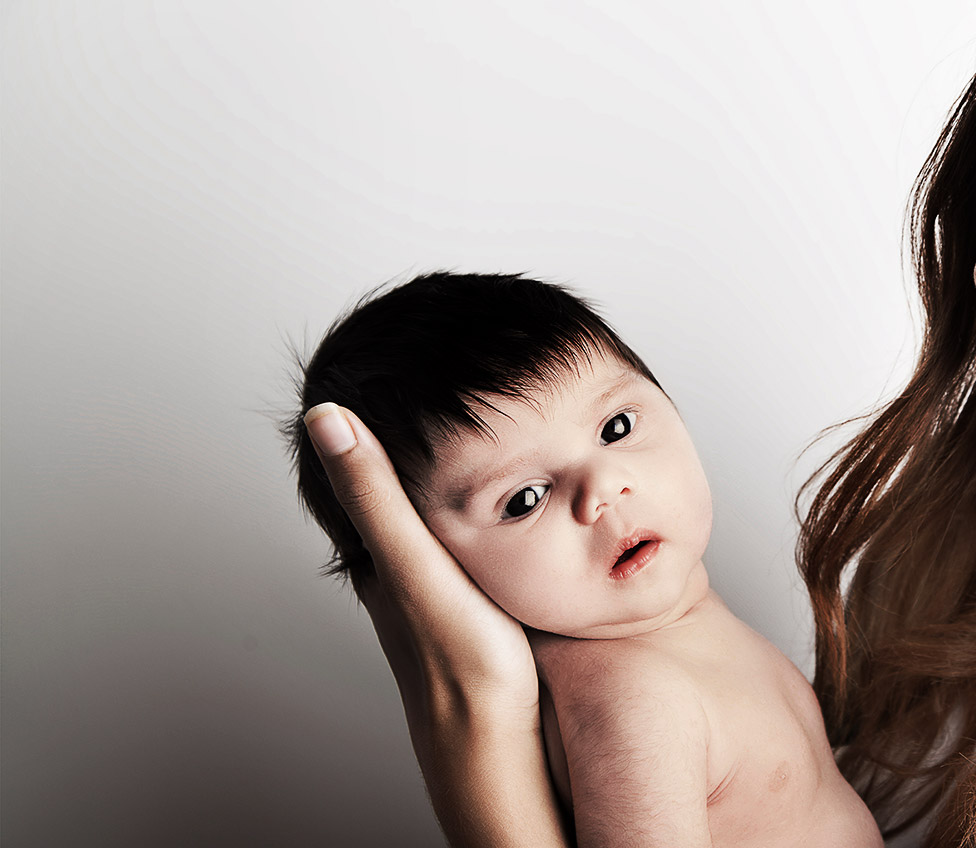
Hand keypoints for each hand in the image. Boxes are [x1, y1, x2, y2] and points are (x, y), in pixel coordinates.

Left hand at [303, 402, 537, 715]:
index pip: (359, 467)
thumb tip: (324, 416)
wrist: (496, 745)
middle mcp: (399, 570)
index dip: (369, 416)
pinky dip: (479, 506)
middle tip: (435, 378)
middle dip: (410, 437)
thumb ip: (375, 495)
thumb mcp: (416, 566)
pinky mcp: (474, 605)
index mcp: (379, 553)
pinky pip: (466, 538)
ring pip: (433, 515)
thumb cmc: (461, 663)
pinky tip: (505, 503)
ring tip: (477, 425)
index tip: (386, 362)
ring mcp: (436, 590)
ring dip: (450, 473)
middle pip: (394, 489)